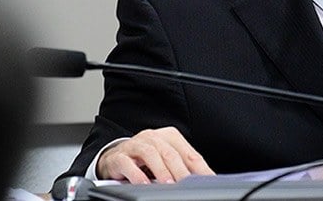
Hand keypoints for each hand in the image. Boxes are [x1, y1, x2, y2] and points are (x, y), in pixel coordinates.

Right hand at [96, 126, 214, 183]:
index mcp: (170, 137)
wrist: (114, 157)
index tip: (208, 180)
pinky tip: (143, 184)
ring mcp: (135, 144)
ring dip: (161, 170)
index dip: (200, 168)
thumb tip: (204, 179)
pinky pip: (128, 163)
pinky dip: (137, 174)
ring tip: (168, 184)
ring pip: (151, 154)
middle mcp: (153, 137)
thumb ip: (183, 167)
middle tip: (187, 184)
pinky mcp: (119, 156)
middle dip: (181, 170)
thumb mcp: (166, 161)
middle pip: (171, 153)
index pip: (189, 153)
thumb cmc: (145, 160)